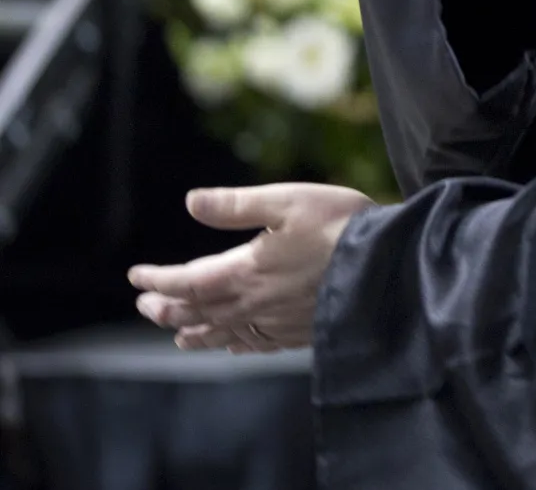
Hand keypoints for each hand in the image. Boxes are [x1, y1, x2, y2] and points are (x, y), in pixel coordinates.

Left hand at [128, 184, 376, 352]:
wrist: (388, 265)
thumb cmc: (340, 225)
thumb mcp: (288, 200)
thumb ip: (236, 205)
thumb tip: (191, 202)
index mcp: (245, 271)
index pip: (187, 282)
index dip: (158, 280)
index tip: (136, 276)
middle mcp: (253, 303)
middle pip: (198, 313)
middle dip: (167, 309)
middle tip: (146, 306)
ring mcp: (277, 322)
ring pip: (223, 334)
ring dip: (195, 333)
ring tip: (177, 335)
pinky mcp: (300, 331)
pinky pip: (257, 344)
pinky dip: (236, 345)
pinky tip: (235, 345)